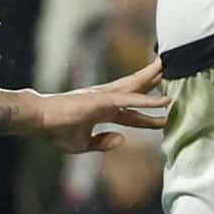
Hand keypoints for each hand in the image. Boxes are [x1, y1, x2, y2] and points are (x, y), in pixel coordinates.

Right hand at [37, 59, 167, 153]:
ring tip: (173, 69)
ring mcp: (106, 97)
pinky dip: (148, 100)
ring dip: (156, 79)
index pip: (132, 113)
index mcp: (103, 111)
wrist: (37, 120)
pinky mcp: (103, 100)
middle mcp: (107, 100)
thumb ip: (101, 143)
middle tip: (176, 77)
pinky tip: (165, 101)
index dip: (149, 117)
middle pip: (138, 91)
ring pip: (137, 87)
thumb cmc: (54, 130)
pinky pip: (130, 100)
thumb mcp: (82, 144)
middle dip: (157, 85)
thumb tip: (121, 140)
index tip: (165, 119)